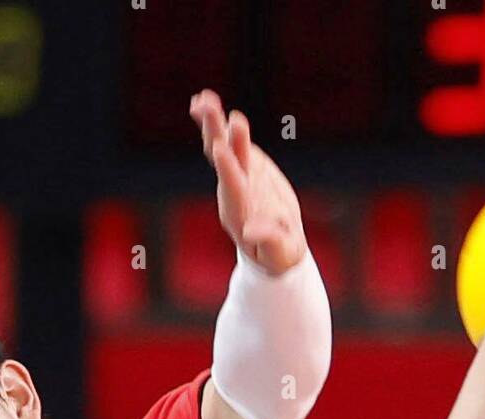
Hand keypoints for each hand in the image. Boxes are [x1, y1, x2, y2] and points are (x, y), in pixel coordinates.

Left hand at [190, 89, 306, 273]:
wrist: (275, 242)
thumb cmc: (279, 253)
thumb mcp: (280, 252)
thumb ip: (270, 241)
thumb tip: (252, 231)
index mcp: (240, 213)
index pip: (233, 189)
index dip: (228, 169)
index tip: (221, 149)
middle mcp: (233, 191)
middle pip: (222, 162)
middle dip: (216, 136)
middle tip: (208, 111)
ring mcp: (236, 174)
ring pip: (221, 146)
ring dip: (213, 122)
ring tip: (203, 99)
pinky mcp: (243, 163)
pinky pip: (226, 140)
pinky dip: (216, 122)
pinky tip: (203, 100)